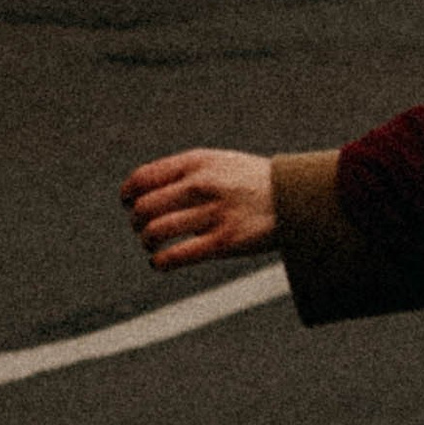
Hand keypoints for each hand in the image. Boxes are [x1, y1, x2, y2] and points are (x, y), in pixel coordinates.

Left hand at [122, 149, 277, 270]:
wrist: (295, 197)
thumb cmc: (250, 182)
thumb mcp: (218, 162)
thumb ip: (183, 171)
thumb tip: (140, 192)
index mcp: (198, 162)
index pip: (143, 178)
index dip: (128, 194)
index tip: (128, 204)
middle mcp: (203, 184)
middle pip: (145, 207)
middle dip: (136, 221)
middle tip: (142, 228)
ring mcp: (214, 213)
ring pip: (157, 231)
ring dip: (147, 241)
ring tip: (152, 245)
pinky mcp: (224, 242)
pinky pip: (177, 255)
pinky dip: (160, 261)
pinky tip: (160, 262)